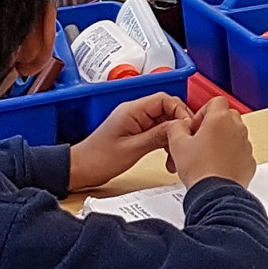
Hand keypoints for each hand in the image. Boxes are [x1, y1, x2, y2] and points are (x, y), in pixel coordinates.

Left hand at [67, 93, 192, 190]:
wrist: (80, 169)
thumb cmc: (98, 158)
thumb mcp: (131, 149)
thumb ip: (156, 136)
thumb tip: (178, 127)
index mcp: (133, 110)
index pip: (164, 99)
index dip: (180, 111)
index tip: (187, 127)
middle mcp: (136, 113)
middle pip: (168, 110)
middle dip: (179, 125)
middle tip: (186, 141)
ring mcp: (137, 122)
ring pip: (165, 122)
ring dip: (173, 136)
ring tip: (175, 154)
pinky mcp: (137, 133)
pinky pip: (159, 132)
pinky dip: (166, 142)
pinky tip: (168, 156)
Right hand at [163, 97, 255, 189]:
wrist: (215, 193)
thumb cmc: (199, 170)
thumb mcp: (177, 144)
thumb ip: (176, 126)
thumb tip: (178, 124)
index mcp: (220, 119)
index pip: (216, 101)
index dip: (202, 111)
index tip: (195, 126)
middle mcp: (237, 129)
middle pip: (227, 116)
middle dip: (213, 124)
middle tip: (200, 138)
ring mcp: (245, 145)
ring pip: (234, 134)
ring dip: (223, 140)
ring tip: (207, 155)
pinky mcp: (249, 161)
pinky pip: (240, 151)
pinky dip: (231, 155)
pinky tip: (217, 166)